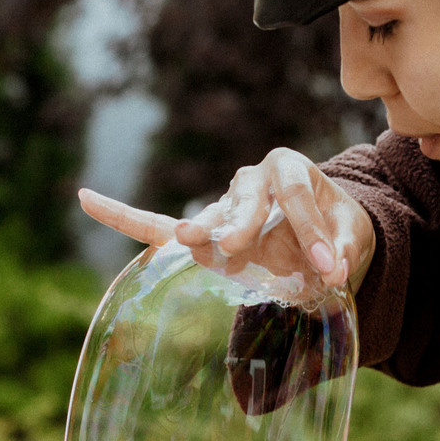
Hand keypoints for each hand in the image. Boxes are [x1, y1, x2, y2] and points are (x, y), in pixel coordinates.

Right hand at [80, 148, 374, 298]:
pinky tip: (85, 198)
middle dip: (245, 221)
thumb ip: (345, 251)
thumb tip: (334, 271)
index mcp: (291, 170)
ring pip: (212, 216)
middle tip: (240, 244)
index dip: (314, 229)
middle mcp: (252, 178)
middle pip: (247, 195)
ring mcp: (223, 203)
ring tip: (189, 240)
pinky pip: (158, 224)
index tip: (330, 268)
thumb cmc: (337, 232)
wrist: (322, 239)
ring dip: (201, 229)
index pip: (297, 193)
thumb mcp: (354, 238)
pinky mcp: (203, 230)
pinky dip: (123, 215)